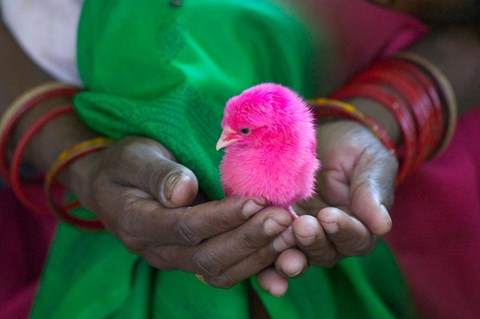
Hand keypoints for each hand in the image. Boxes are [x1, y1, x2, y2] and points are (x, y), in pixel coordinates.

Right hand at [67, 136, 292, 287]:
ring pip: (220, 271)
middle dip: (249, 239)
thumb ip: (157, 174)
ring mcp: (175, 258)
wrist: (113, 184)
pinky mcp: (192, 257)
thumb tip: (184, 192)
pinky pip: (225, 271)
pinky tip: (282, 252)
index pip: (186, 227)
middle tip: (283, 219)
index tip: (257, 202)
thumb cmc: (125, 163)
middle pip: (207, 257)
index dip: (223, 218)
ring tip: (290, 234)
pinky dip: (256, 266)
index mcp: (138, 223)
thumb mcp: (134, 157)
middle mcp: (156, 250)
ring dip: (258, 256)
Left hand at [260, 120, 396, 293]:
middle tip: (301, 227)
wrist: (323, 138)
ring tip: (278, 243)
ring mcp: (300, 235)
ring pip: (295, 255)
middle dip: (312, 242)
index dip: (343, 230)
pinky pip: (268, 247)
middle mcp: (329, 239)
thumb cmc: (354, 150)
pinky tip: (254, 256)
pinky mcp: (275, 227)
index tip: (329, 216)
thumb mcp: (371, 164)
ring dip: (286, 255)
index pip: (355, 238)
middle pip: (323, 253)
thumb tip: (382, 226)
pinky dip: (262, 258)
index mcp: (358, 227)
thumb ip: (373, 192)